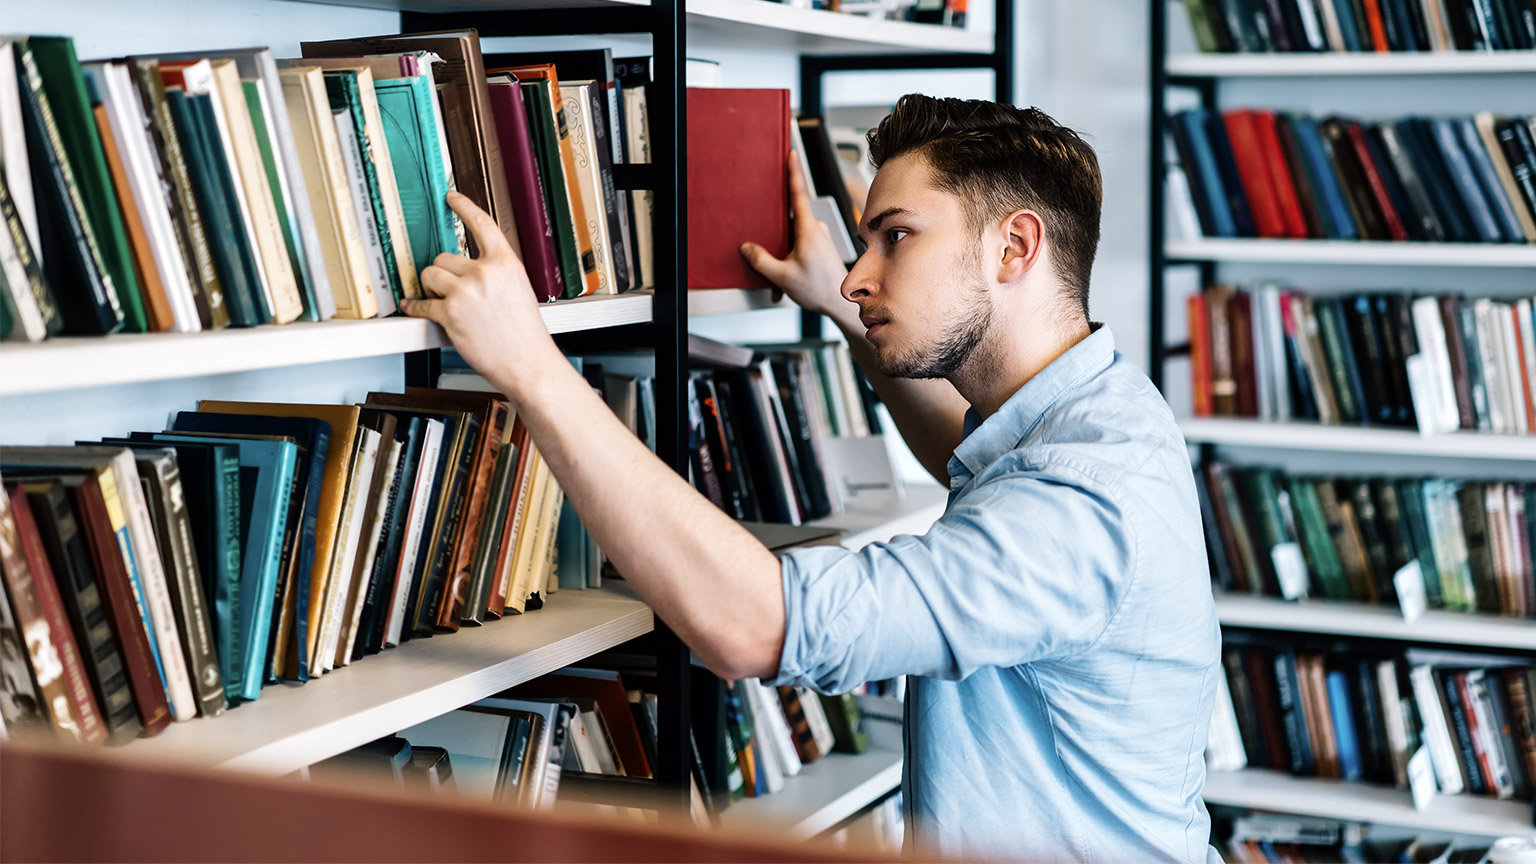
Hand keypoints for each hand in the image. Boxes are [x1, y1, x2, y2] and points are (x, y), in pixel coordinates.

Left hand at [401, 192, 560, 397]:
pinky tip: (414, 307)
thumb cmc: (526, 334)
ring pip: (430, 274)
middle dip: (443, 273)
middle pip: (444, 256)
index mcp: (506, 263)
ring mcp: (466, 291)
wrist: (529, 363)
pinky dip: (415, 307)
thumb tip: (470, 268)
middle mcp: (485, 273)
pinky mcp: (450, 312)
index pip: (482, 224)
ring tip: (443, 301)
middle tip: (451, 290)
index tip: (452, 197)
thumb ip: (497, 273)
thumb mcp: (520, 290)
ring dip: (431, 287)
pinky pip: (422, 302)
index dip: (464, 206)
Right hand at [739, 151, 850, 316]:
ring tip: (784, 277)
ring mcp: (820, 237)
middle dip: (777, 238)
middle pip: (789, 220)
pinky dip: (791, 261)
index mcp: (808, 230)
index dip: (794, 172)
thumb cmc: (819, 289)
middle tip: (775, 258)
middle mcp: (816, 229)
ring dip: (784, 255)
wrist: (842, 305)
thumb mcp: (782, 276)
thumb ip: (761, 260)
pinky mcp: (821, 246)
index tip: (791, 154)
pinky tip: (790, 279)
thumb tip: (748, 248)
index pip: (798, 194)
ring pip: (793, 236)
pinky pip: (800, 245)